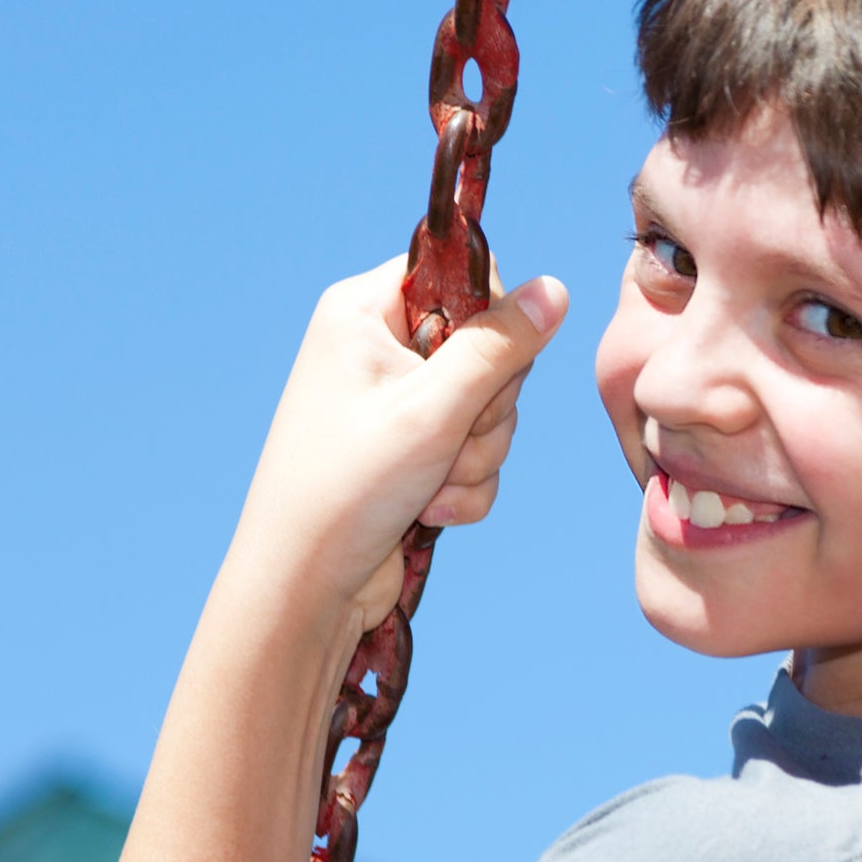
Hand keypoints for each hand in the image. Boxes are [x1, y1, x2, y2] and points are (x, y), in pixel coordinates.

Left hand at [225, 253, 568, 636]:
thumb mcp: (434, 408)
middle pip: (487, 349)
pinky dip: (465, 486)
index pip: (460, 275)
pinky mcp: (412, 453)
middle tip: (447, 440)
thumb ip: (500, 348)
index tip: (479, 370)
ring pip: (489, 409)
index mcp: (364, 312)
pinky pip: (475, 452)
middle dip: (486, 409)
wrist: (305, 585)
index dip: (489, 323)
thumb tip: (555, 289)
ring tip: (430, 486)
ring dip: (477, 456)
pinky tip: (430, 511)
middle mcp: (378, 349)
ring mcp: (396, 404)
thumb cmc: (349, 486)